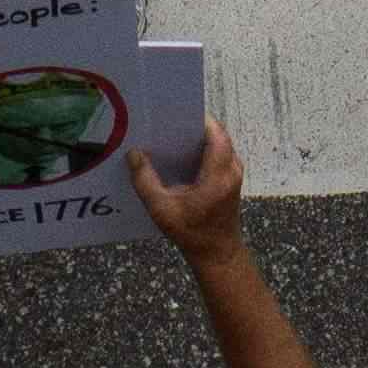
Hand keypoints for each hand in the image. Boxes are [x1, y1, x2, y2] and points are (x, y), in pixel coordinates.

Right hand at [126, 119, 247, 249]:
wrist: (217, 254)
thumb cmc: (191, 233)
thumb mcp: (162, 210)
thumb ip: (145, 181)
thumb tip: (134, 154)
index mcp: (218, 175)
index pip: (216, 134)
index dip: (199, 119)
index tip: (176, 112)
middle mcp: (231, 170)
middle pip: (217, 135)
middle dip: (194, 127)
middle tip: (168, 123)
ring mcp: (234, 175)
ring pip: (219, 144)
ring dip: (198, 139)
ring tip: (171, 136)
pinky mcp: (230, 180)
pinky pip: (219, 155)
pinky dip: (202, 151)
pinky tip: (180, 156)